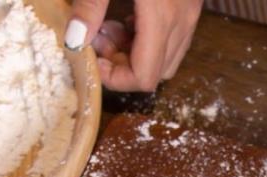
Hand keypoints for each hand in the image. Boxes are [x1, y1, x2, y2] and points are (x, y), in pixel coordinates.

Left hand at [66, 0, 202, 91]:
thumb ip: (89, 7)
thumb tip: (74, 42)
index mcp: (161, 17)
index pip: (144, 77)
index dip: (116, 79)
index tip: (93, 58)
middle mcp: (182, 22)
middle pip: (156, 73)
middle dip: (122, 67)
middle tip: (98, 40)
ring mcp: (191, 15)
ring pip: (167, 60)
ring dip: (136, 55)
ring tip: (112, 27)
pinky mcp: (191, 6)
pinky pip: (173, 40)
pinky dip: (149, 41)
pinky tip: (131, 16)